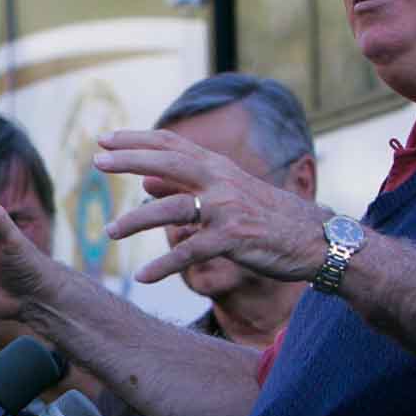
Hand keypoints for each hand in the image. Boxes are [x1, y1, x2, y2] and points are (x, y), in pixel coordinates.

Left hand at [95, 130, 329, 284]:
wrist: (318, 242)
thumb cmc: (269, 218)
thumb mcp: (228, 194)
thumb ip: (186, 186)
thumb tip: (144, 181)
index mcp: (220, 168)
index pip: (173, 144)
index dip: (138, 139)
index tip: (105, 138)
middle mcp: (222, 181)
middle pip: (169, 162)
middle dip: (130, 159)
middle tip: (96, 162)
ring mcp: (228, 209)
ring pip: (172, 208)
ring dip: (136, 220)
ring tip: (108, 233)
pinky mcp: (234, 239)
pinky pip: (190, 252)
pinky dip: (164, 265)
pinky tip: (142, 277)